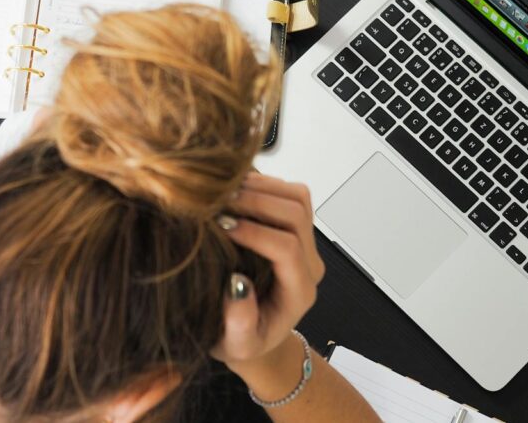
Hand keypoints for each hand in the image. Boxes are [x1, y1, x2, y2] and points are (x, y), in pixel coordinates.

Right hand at [210, 173, 324, 367]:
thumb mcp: (236, 344)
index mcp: (299, 291)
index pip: (287, 249)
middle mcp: (309, 263)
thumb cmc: (243, 341)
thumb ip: (239, 323)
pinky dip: (262, 184)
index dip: (255, 233)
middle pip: (297, 214)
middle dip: (257, 202)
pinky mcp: (295, 228)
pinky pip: (289, 193)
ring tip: (224, 192)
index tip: (221, 226)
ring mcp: (305, 242)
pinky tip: (232, 190)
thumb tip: (237, 284)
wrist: (255, 334)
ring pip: (297, 197)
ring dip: (261, 187)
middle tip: (218, 202)